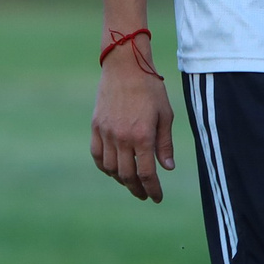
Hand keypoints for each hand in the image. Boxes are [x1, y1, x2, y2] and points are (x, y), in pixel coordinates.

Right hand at [91, 41, 176, 201]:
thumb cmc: (150, 88)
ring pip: (111, 168)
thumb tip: (167, 168)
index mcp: (142, 135)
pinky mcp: (96, 126)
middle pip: (127, 175)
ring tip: (131, 182)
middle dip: (137, 189)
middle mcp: (122, 137)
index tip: (157, 198)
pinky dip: (105, 167)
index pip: (146, 173)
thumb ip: (165, 143)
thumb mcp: (165, 115)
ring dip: (121, 180)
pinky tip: (113, 169)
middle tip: (144, 195)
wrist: (125, 66)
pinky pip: (97, 155)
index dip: (152, 189)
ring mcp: (106, 132)